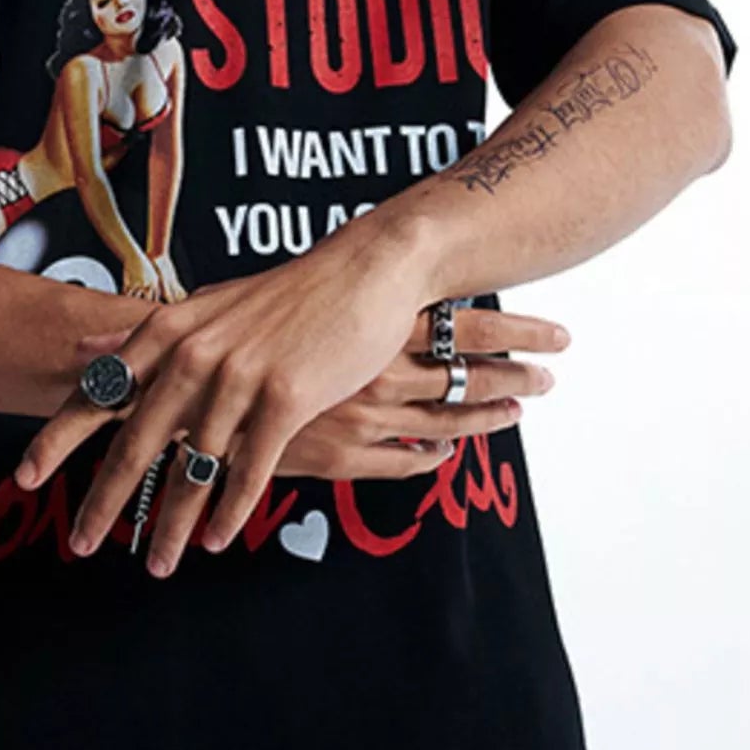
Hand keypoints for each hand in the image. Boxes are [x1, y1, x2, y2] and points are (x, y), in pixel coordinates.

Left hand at [14, 230, 434, 574]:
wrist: (361, 272)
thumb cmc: (284, 296)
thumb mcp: (205, 307)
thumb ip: (146, 335)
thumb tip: (87, 348)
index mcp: (168, 332)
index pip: (99, 392)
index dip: (57, 437)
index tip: (24, 476)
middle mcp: (192, 355)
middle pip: (134, 443)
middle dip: (104, 502)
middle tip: (80, 545)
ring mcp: (237, 377)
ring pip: (191, 468)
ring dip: (171, 524)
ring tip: (156, 565)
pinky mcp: (285, 398)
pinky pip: (248, 469)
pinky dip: (229, 511)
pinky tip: (214, 541)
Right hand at [270, 300, 566, 478]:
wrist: (191, 376)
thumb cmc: (244, 332)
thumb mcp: (303, 305)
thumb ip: (350, 304)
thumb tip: (395, 289)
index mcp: (372, 327)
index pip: (467, 326)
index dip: (518, 331)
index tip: (558, 335)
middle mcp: (375, 371)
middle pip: (468, 375)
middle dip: (517, 375)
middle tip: (552, 373)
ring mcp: (360, 415)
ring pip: (444, 421)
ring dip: (485, 418)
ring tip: (517, 412)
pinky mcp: (338, 453)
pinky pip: (399, 460)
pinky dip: (429, 457)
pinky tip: (446, 455)